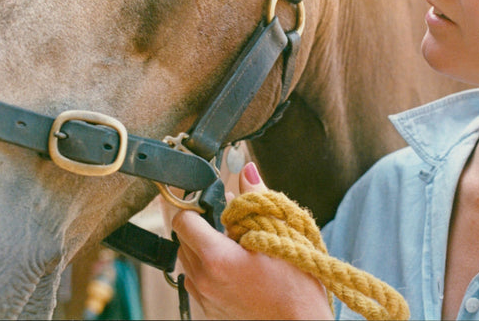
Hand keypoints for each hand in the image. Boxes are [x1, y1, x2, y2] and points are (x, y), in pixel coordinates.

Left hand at [172, 162, 332, 319]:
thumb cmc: (295, 287)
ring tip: (235, 248)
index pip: (183, 221)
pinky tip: (235, 269)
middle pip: (183, 240)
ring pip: (189, 262)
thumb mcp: (281, 233)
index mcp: (216, 257)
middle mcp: (203, 280)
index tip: (210, 206)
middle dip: (202, 228)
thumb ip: (256, 199)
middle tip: (229, 227)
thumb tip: (246, 171)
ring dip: (204, 250)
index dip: (195, 208)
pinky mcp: (209, 312)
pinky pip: (197, 283)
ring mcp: (204, 299)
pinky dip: (209, 271)